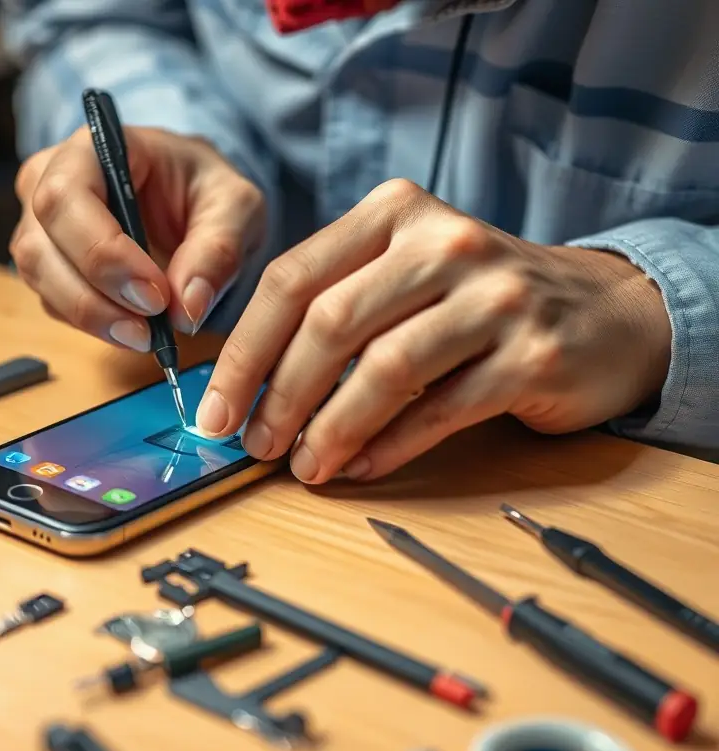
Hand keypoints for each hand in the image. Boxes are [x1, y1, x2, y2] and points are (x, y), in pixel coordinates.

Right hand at [11, 127, 264, 349]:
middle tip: (152, 329)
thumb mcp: (236, 207)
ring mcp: (39, 225)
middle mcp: (47, 180)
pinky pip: (54, 302)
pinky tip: (135, 330)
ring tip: (147, 336)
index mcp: (91, 147)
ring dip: (93, 318)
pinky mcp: (46, 265)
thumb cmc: (205, 189)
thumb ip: (218, 250)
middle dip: (96, 296)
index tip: (155, 295)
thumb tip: (187, 309)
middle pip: (40, 245)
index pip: (67, 195)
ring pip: (40, 279)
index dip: (103, 251)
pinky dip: (93, 325)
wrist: (190, 202)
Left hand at [197, 179, 670, 483]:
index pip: (293, 279)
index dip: (244, 350)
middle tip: (254, 444)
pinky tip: (360, 467)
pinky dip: (390, 446)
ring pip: (385, 369)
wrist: (602, 312)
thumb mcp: (406, 274)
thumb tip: (252, 384)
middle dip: (279, 395)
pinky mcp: (533, 353)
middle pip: (331, 323)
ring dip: (331, 429)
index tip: (216, 405)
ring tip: (305, 465)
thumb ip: (336, 307)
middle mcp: (445, 242)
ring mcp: (495, 295)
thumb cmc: (477, 300)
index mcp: (395, 214)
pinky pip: (442, 410)